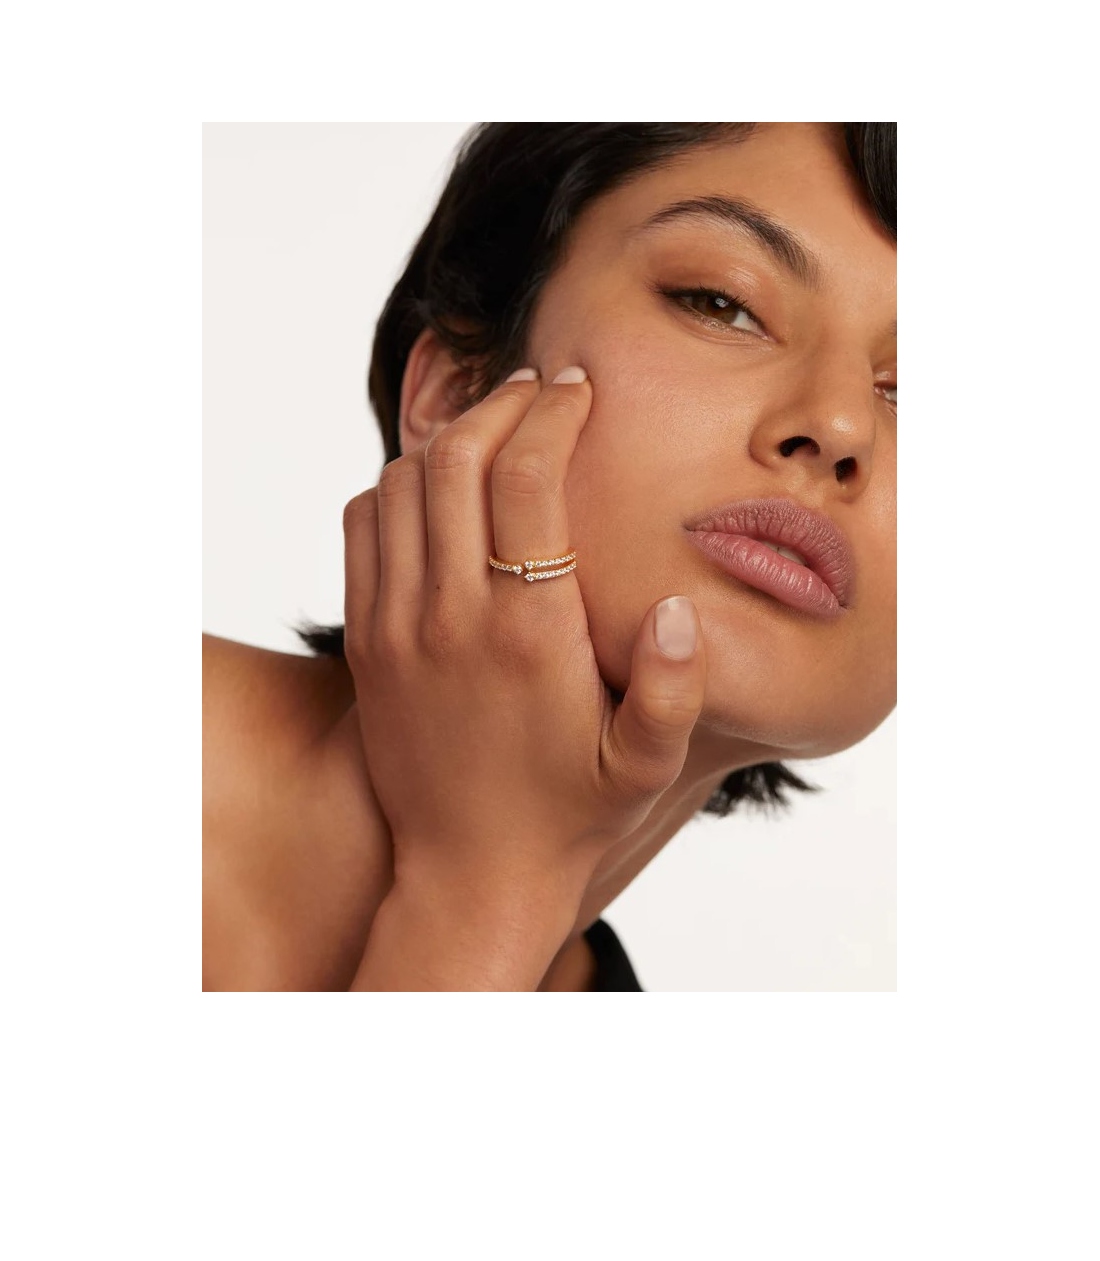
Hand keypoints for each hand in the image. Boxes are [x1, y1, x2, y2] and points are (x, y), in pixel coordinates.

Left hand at [341, 365, 706, 898]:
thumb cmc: (569, 815)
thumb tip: (682, 610)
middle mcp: (452, 614)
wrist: (469, 874)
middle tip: (539, 388)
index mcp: (528, 630)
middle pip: (457, 457)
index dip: (554, 412)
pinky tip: (437, 485)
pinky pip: (363, 525)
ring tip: (495, 426)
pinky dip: (396, 484)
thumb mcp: (645, 769)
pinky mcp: (366, 640)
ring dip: (448, 437)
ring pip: (403, 481)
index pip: (527, 475)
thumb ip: (675, 692)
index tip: (578, 386)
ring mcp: (397, 624)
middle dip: (501, 402)